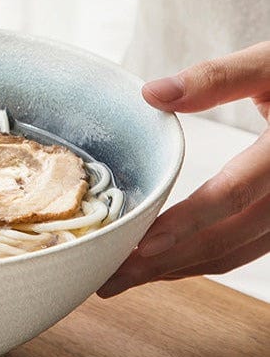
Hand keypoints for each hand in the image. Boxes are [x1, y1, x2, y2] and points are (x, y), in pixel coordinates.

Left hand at [98, 42, 269, 296]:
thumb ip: (216, 78)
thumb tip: (153, 92)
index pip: (233, 195)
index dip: (186, 222)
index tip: (142, 244)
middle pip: (226, 238)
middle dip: (165, 263)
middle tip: (111, 278)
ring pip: (235, 253)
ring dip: (181, 268)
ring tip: (127, 278)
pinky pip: (246, 249)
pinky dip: (204, 259)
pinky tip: (168, 261)